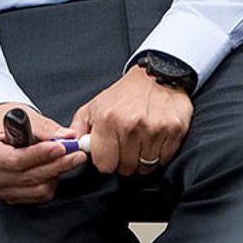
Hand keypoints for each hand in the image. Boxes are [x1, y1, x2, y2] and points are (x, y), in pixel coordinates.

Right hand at [0, 103, 88, 204]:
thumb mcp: (19, 114)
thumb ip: (43, 127)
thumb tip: (66, 136)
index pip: (16, 160)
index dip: (41, 155)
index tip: (61, 147)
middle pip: (28, 177)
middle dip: (56, 164)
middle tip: (76, 153)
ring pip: (36, 189)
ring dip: (55, 173)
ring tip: (67, 158)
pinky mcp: (8, 196)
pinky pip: (37, 196)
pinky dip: (50, 182)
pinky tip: (54, 167)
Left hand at [70, 66, 192, 174]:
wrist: (157, 74)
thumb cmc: (125, 94)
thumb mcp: (95, 106)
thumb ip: (78, 128)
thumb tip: (68, 146)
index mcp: (108, 120)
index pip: (104, 165)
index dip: (106, 161)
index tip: (110, 153)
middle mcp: (130, 126)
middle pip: (125, 168)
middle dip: (124, 160)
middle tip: (127, 144)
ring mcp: (154, 129)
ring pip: (145, 167)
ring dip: (142, 158)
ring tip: (141, 140)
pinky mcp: (174, 131)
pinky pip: (164, 160)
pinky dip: (159, 154)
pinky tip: (155, 139)